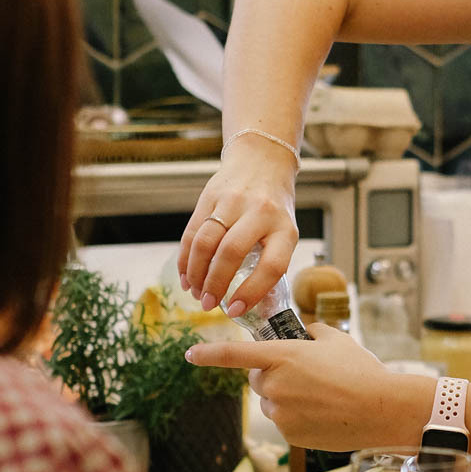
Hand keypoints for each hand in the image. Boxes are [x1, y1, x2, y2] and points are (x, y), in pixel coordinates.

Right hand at [177, 136, 298, 314]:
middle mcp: (260, 213)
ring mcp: (233, 202)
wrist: (263, 161)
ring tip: (196, 292)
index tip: (235, 310)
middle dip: (215, 284)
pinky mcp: (210, 197)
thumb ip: (269, 261)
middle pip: (231, 253)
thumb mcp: (285, 232)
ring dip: (196, 273)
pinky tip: (186, 276)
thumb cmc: (275, 208)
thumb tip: (249, 305)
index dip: (252, 292)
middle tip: (208, 304)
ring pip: (205, 242)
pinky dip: (186, 258)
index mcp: (285, 228)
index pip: (271, 266)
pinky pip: (192, 232)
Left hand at [186, 323, 401, 450]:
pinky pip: (284, 421)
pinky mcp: (289, 434)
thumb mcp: (336, 340)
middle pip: (257, 379)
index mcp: (283, 356)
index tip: (189, 354)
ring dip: (285, 397)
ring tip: (321, 396)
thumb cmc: (362, 371)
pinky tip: (323, 413)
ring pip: (270, 402)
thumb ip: (312, 333)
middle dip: (273, 375)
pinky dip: (297, 416)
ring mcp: (281, 412)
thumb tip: (304, 335)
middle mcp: (275, 385)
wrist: (382, 410)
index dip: (208, 354)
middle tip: (305, 375)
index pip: (234, 355)